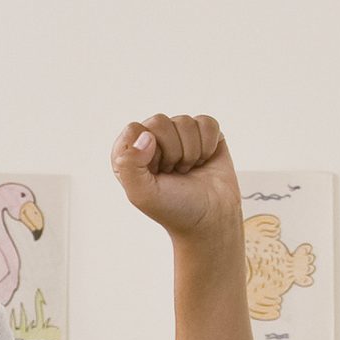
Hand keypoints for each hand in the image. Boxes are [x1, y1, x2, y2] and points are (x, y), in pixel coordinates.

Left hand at [111, 113, 237, 240]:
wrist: (210, 218)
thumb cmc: (174, 208)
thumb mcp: (142, 194)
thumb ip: (129, 166)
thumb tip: (145, 136)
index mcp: (131, 154)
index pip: (134, 130)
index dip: (148, 150)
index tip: (156, 171)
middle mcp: (153, 140)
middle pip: (159, 122)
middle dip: (171, 152)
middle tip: (173, 172)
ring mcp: (179, 135)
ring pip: (185, 122)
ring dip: (191, 152)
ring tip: (187, 169)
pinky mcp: (205, 133)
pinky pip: (207, 123)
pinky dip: (208, 145)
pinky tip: (203, 161)